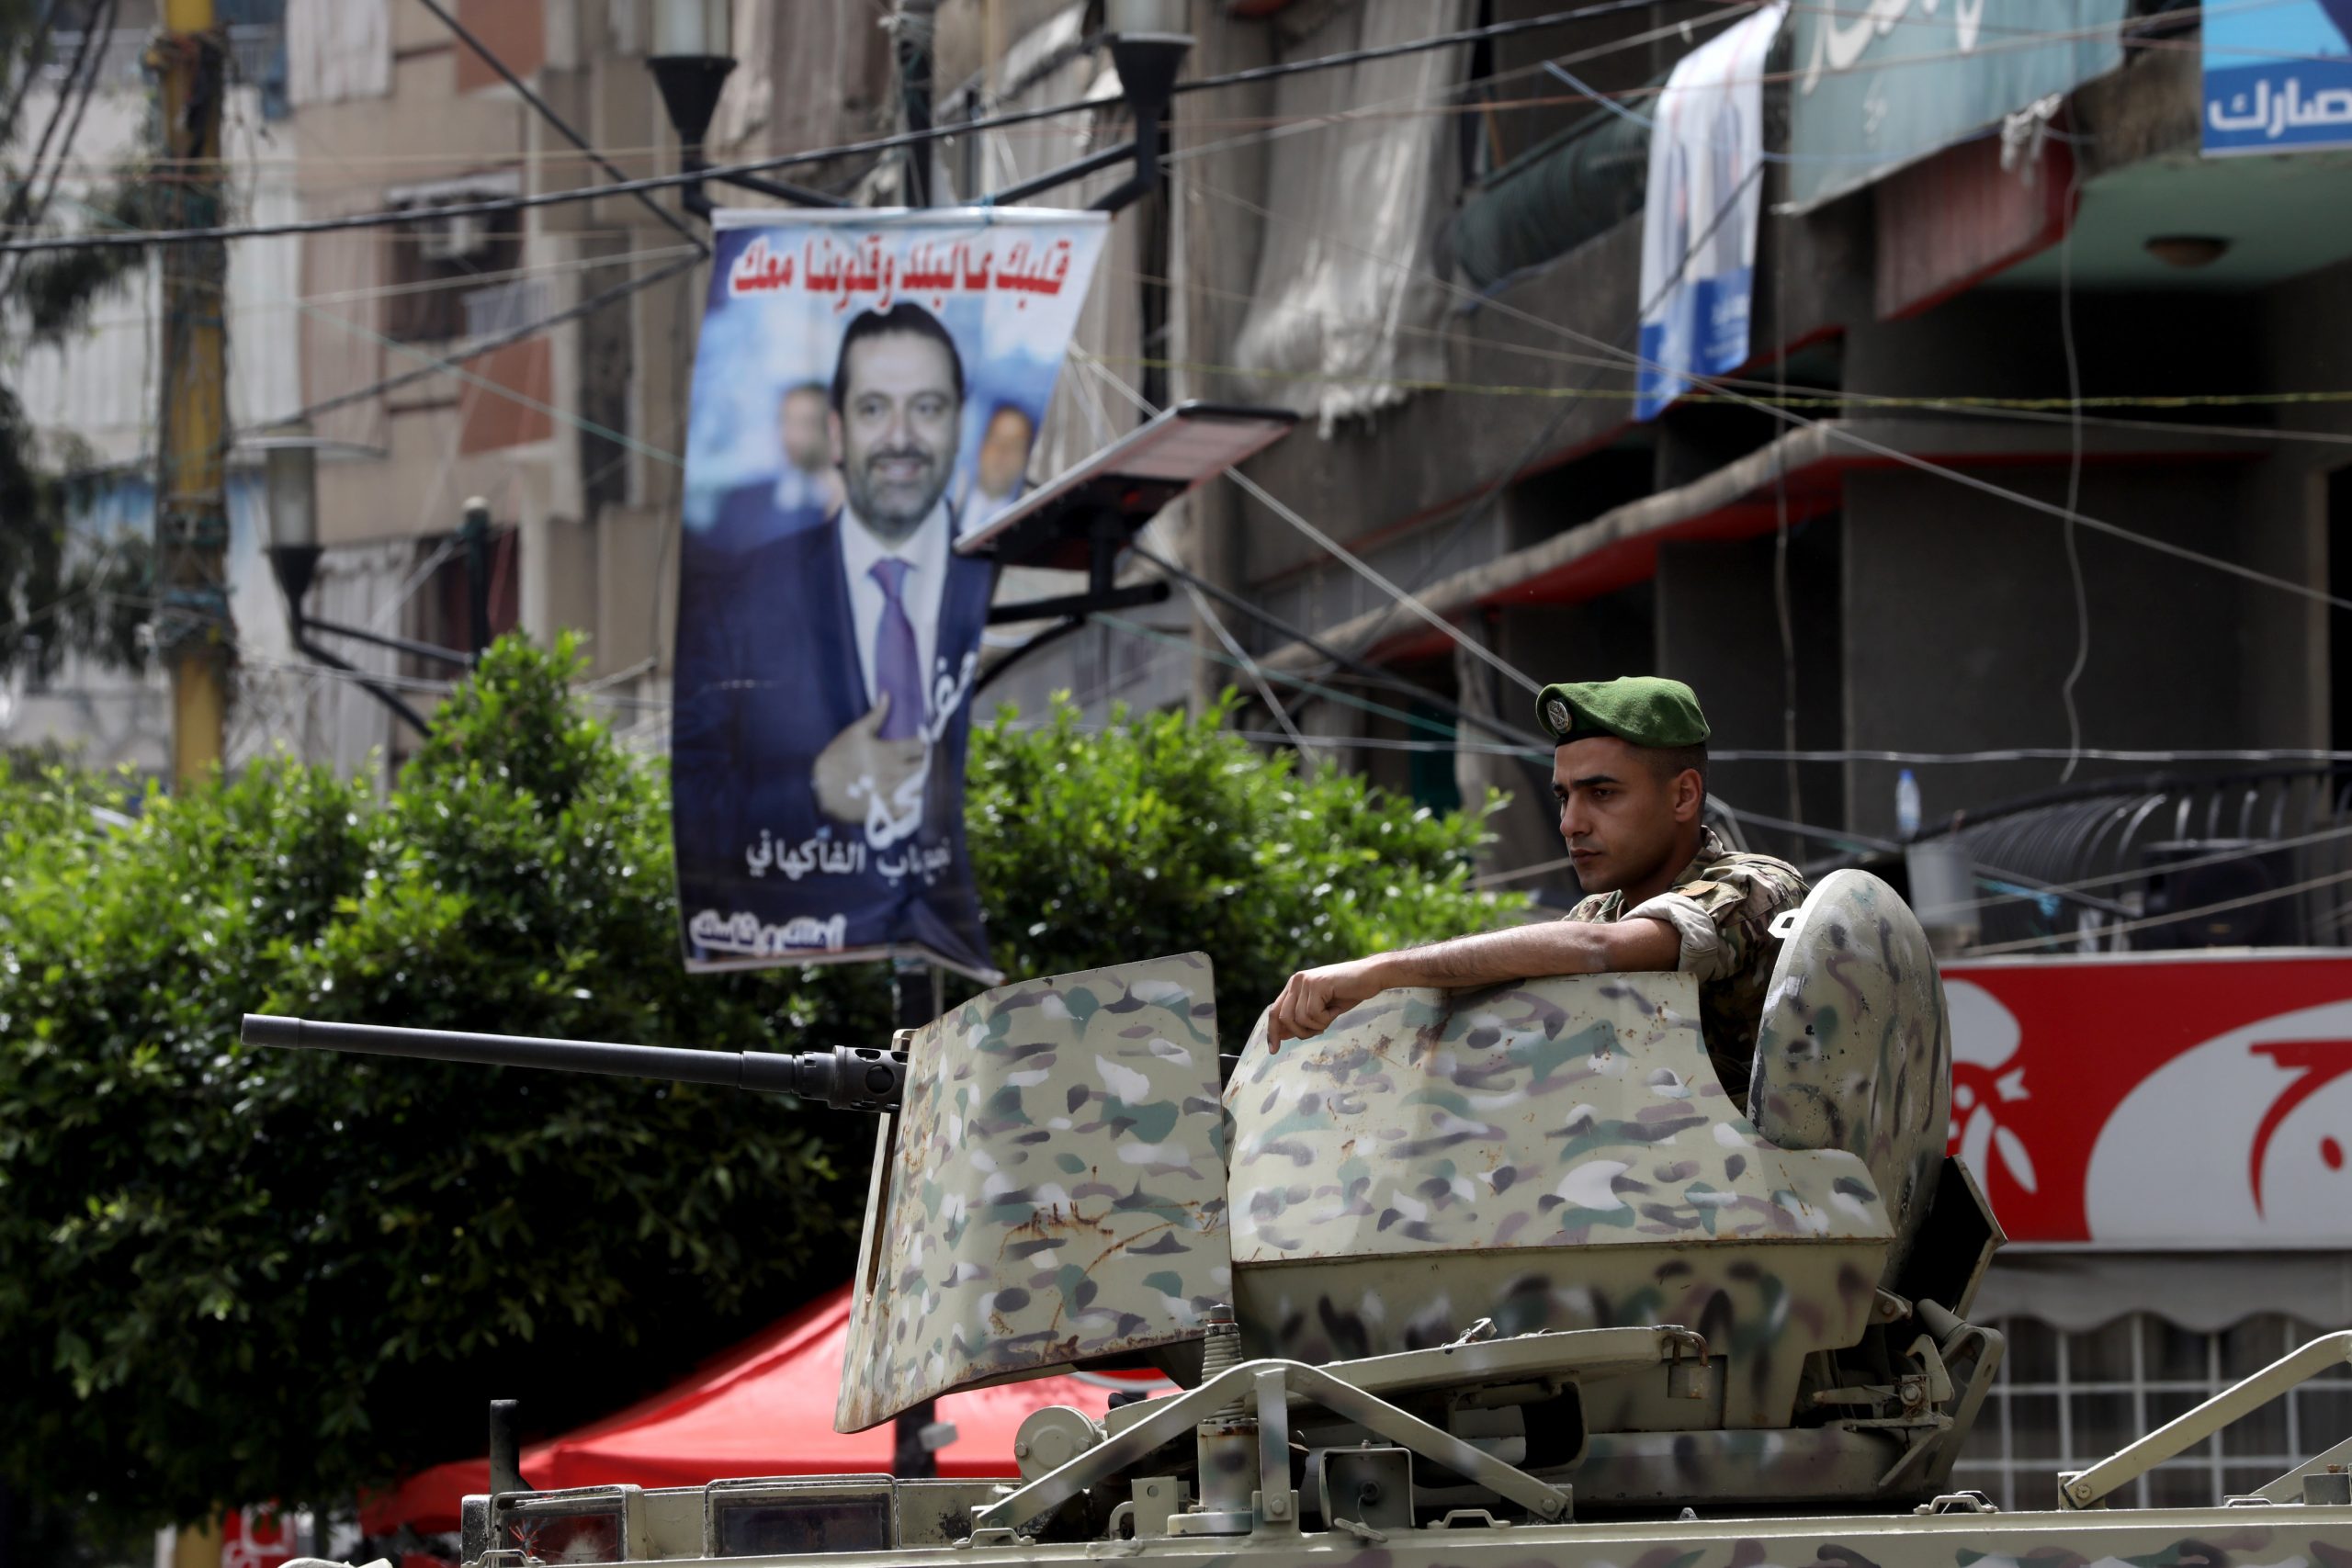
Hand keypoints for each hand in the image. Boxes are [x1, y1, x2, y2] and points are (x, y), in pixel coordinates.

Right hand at [812, 693, 927, 823]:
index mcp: (891, 752)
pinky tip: (913, 800)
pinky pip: (910, 809)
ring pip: (922, 788)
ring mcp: (894, 793)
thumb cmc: (838, 756)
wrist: (820, 787)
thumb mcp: (856, 732)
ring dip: (924, 782)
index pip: (921, 746)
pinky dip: (915, 804)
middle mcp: (897, 773)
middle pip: (925, 767)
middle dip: (927, 763)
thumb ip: (876, 715)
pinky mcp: (887, 809)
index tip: (924, 743)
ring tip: (920, 779)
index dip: (925, 743)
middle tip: (923, 761)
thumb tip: (888, 695)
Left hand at [1265, 956, 1390, 1048]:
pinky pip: (1313, 1014)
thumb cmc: (1348, 993)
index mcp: (1294, 986)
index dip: (1273, 1032)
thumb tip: (1283, 1035)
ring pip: (1299, 1018)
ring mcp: (1306, 981)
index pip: (1275, 1011)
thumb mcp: (1322, 1009)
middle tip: (1320, 1030)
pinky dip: (1326, 1019)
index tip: (1273, 1050)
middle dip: (1301, 1031)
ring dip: (1317, 1025)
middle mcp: (1296, 981)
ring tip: (1331, 1015)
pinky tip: (1335, 1009)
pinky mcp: (1317, 984)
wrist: (1371, 976)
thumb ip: (1302, 1019)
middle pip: (1284, 1018)